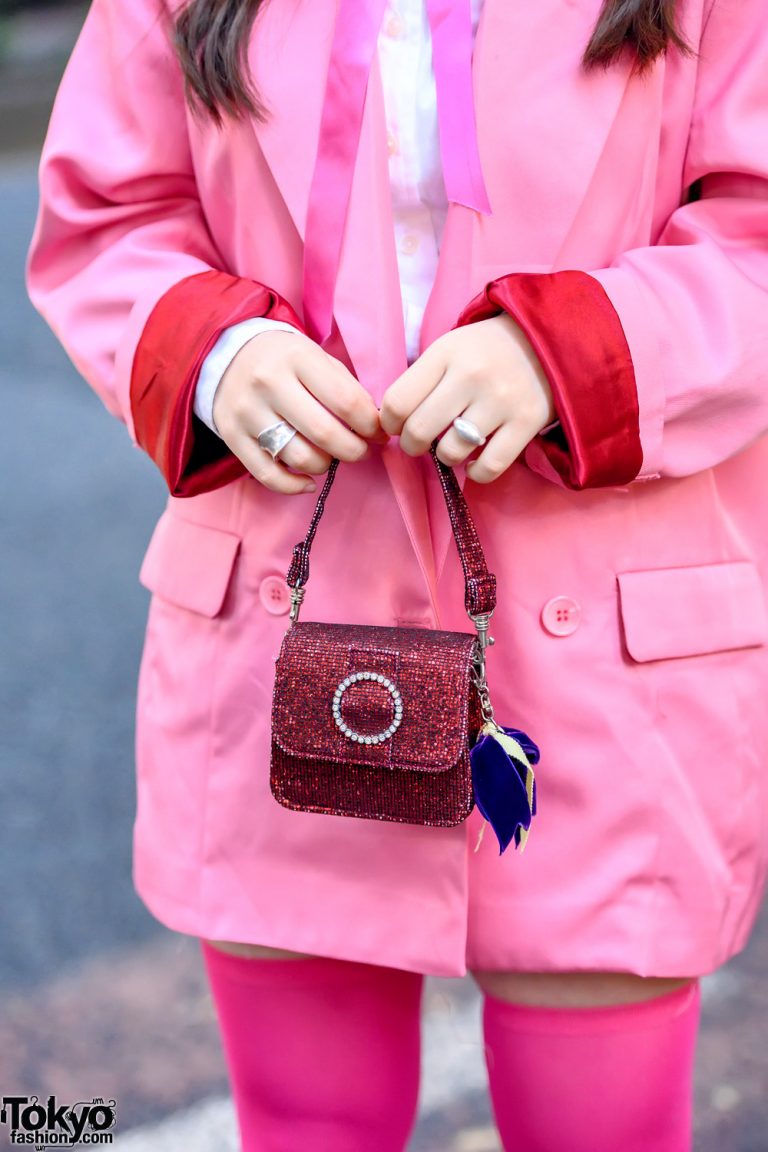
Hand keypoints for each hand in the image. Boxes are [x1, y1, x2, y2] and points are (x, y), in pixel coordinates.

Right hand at [213, 330, 386, 493]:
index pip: (346, 401)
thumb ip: (345, 388)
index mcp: (297, 358)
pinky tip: (308, 481)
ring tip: (329, 457)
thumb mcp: (316, 358)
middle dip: (354, 450)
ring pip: (299, 457)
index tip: (379, 434)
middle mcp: (269, 383)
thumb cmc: (285, 361)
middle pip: (324, 433)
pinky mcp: (232, 436)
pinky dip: (295, 486)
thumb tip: (374, 428)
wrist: (228, 356)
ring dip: (325, 465)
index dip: (370, 425)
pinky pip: (269, 475)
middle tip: (361, 451)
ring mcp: (247, 412)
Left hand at [379, 314, 555, 482]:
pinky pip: (489, 467)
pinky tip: (474, 463)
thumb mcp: (451, 348)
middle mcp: (472, 375)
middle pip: (419, 431)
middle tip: (419, 444)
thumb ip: (423, 380)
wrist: (550, 338)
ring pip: (451, 452)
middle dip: (412, 446)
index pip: (397, 401)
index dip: (389, 423)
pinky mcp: (527, 423)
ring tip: (452, 446)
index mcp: (446, 353)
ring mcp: (501, 400)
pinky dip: (476, 473)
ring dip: (445, 457)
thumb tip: (393, 423)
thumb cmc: (488, 349)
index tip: (397, 426)